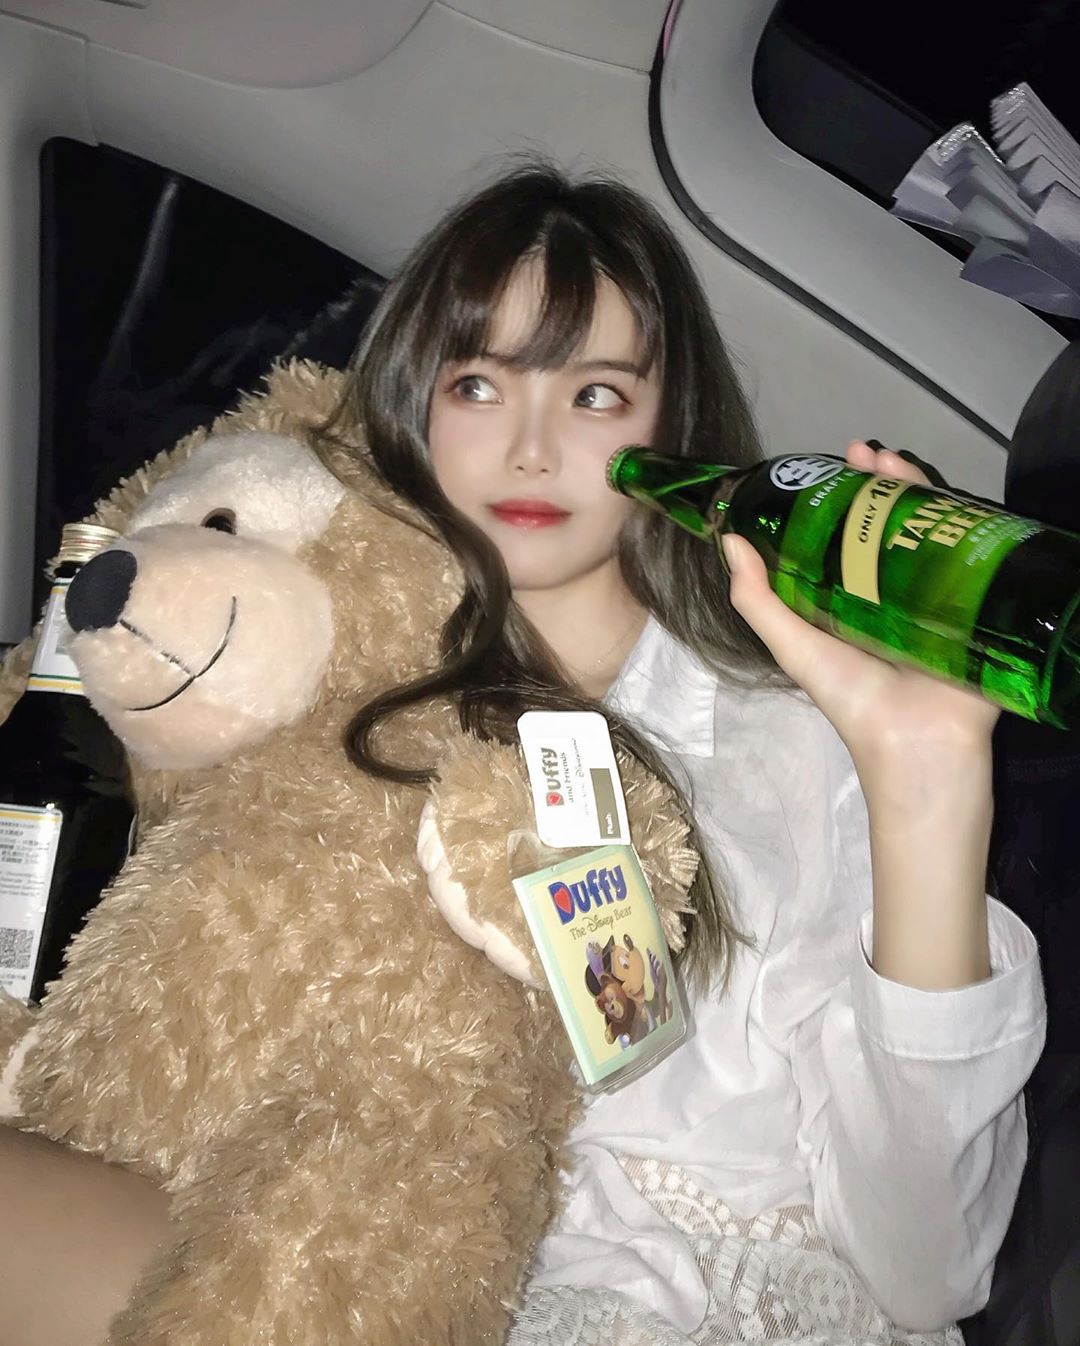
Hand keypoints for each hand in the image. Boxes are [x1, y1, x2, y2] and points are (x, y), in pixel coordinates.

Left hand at [721, 442, 1000, 775]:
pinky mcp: (973, 595)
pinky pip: (965, 546)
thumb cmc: (851, 696)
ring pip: (924, 523)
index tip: (830, 464)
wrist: (915, 740)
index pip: (845, 532)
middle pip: (887, 519)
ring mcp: (934, 587)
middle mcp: (891, 586)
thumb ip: (757, 600)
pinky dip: (955, 515)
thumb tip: (727, 539)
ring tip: (893, 459)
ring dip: (910, 487)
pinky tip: (940, 492)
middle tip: (866, 450)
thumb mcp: (792, 645)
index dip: (838, 497)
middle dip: (876, 481)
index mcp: (850, 596)